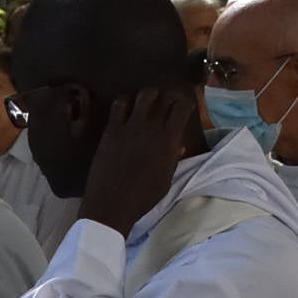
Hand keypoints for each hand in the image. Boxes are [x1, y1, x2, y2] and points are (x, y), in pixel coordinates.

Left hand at [76, 85, 197, 234]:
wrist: (113, 203)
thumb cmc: (143, 197)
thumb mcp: (165, 180)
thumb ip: (173, 159)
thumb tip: (179, 145)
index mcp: (169, 141)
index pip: (182, 109)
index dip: (185, 103)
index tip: (184, 106)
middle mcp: (152, 128)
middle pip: (164, 97)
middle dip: (168, 95)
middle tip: (167, 100)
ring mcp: (130, 127)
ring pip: (143, 96)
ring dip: (148, 94)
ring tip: (149, 100)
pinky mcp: (112, 129)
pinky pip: (119, 104)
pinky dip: (125, 101)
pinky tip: (126, 106)